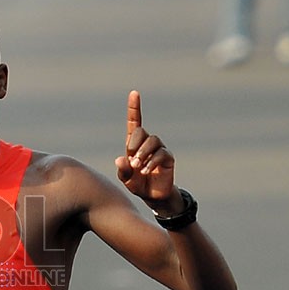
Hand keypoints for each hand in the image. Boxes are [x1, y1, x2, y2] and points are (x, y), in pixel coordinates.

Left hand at [115, 90, 178, 209]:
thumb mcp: (126, 179)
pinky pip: (162, 154)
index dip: (134, 108)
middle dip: (135, 145)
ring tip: (138, 167)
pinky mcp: (168, 158)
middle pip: (142, 132)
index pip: (135, 122)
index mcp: (135, 144)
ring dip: (144, 153)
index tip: (134, 93)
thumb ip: (122, 170)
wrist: (153, 196)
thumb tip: (120, 159)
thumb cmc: (138, 184)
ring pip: (153, 141)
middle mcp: (148, 143)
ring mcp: (159, 149)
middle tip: (132, 162)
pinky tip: (147, 171)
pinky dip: (152, 162)